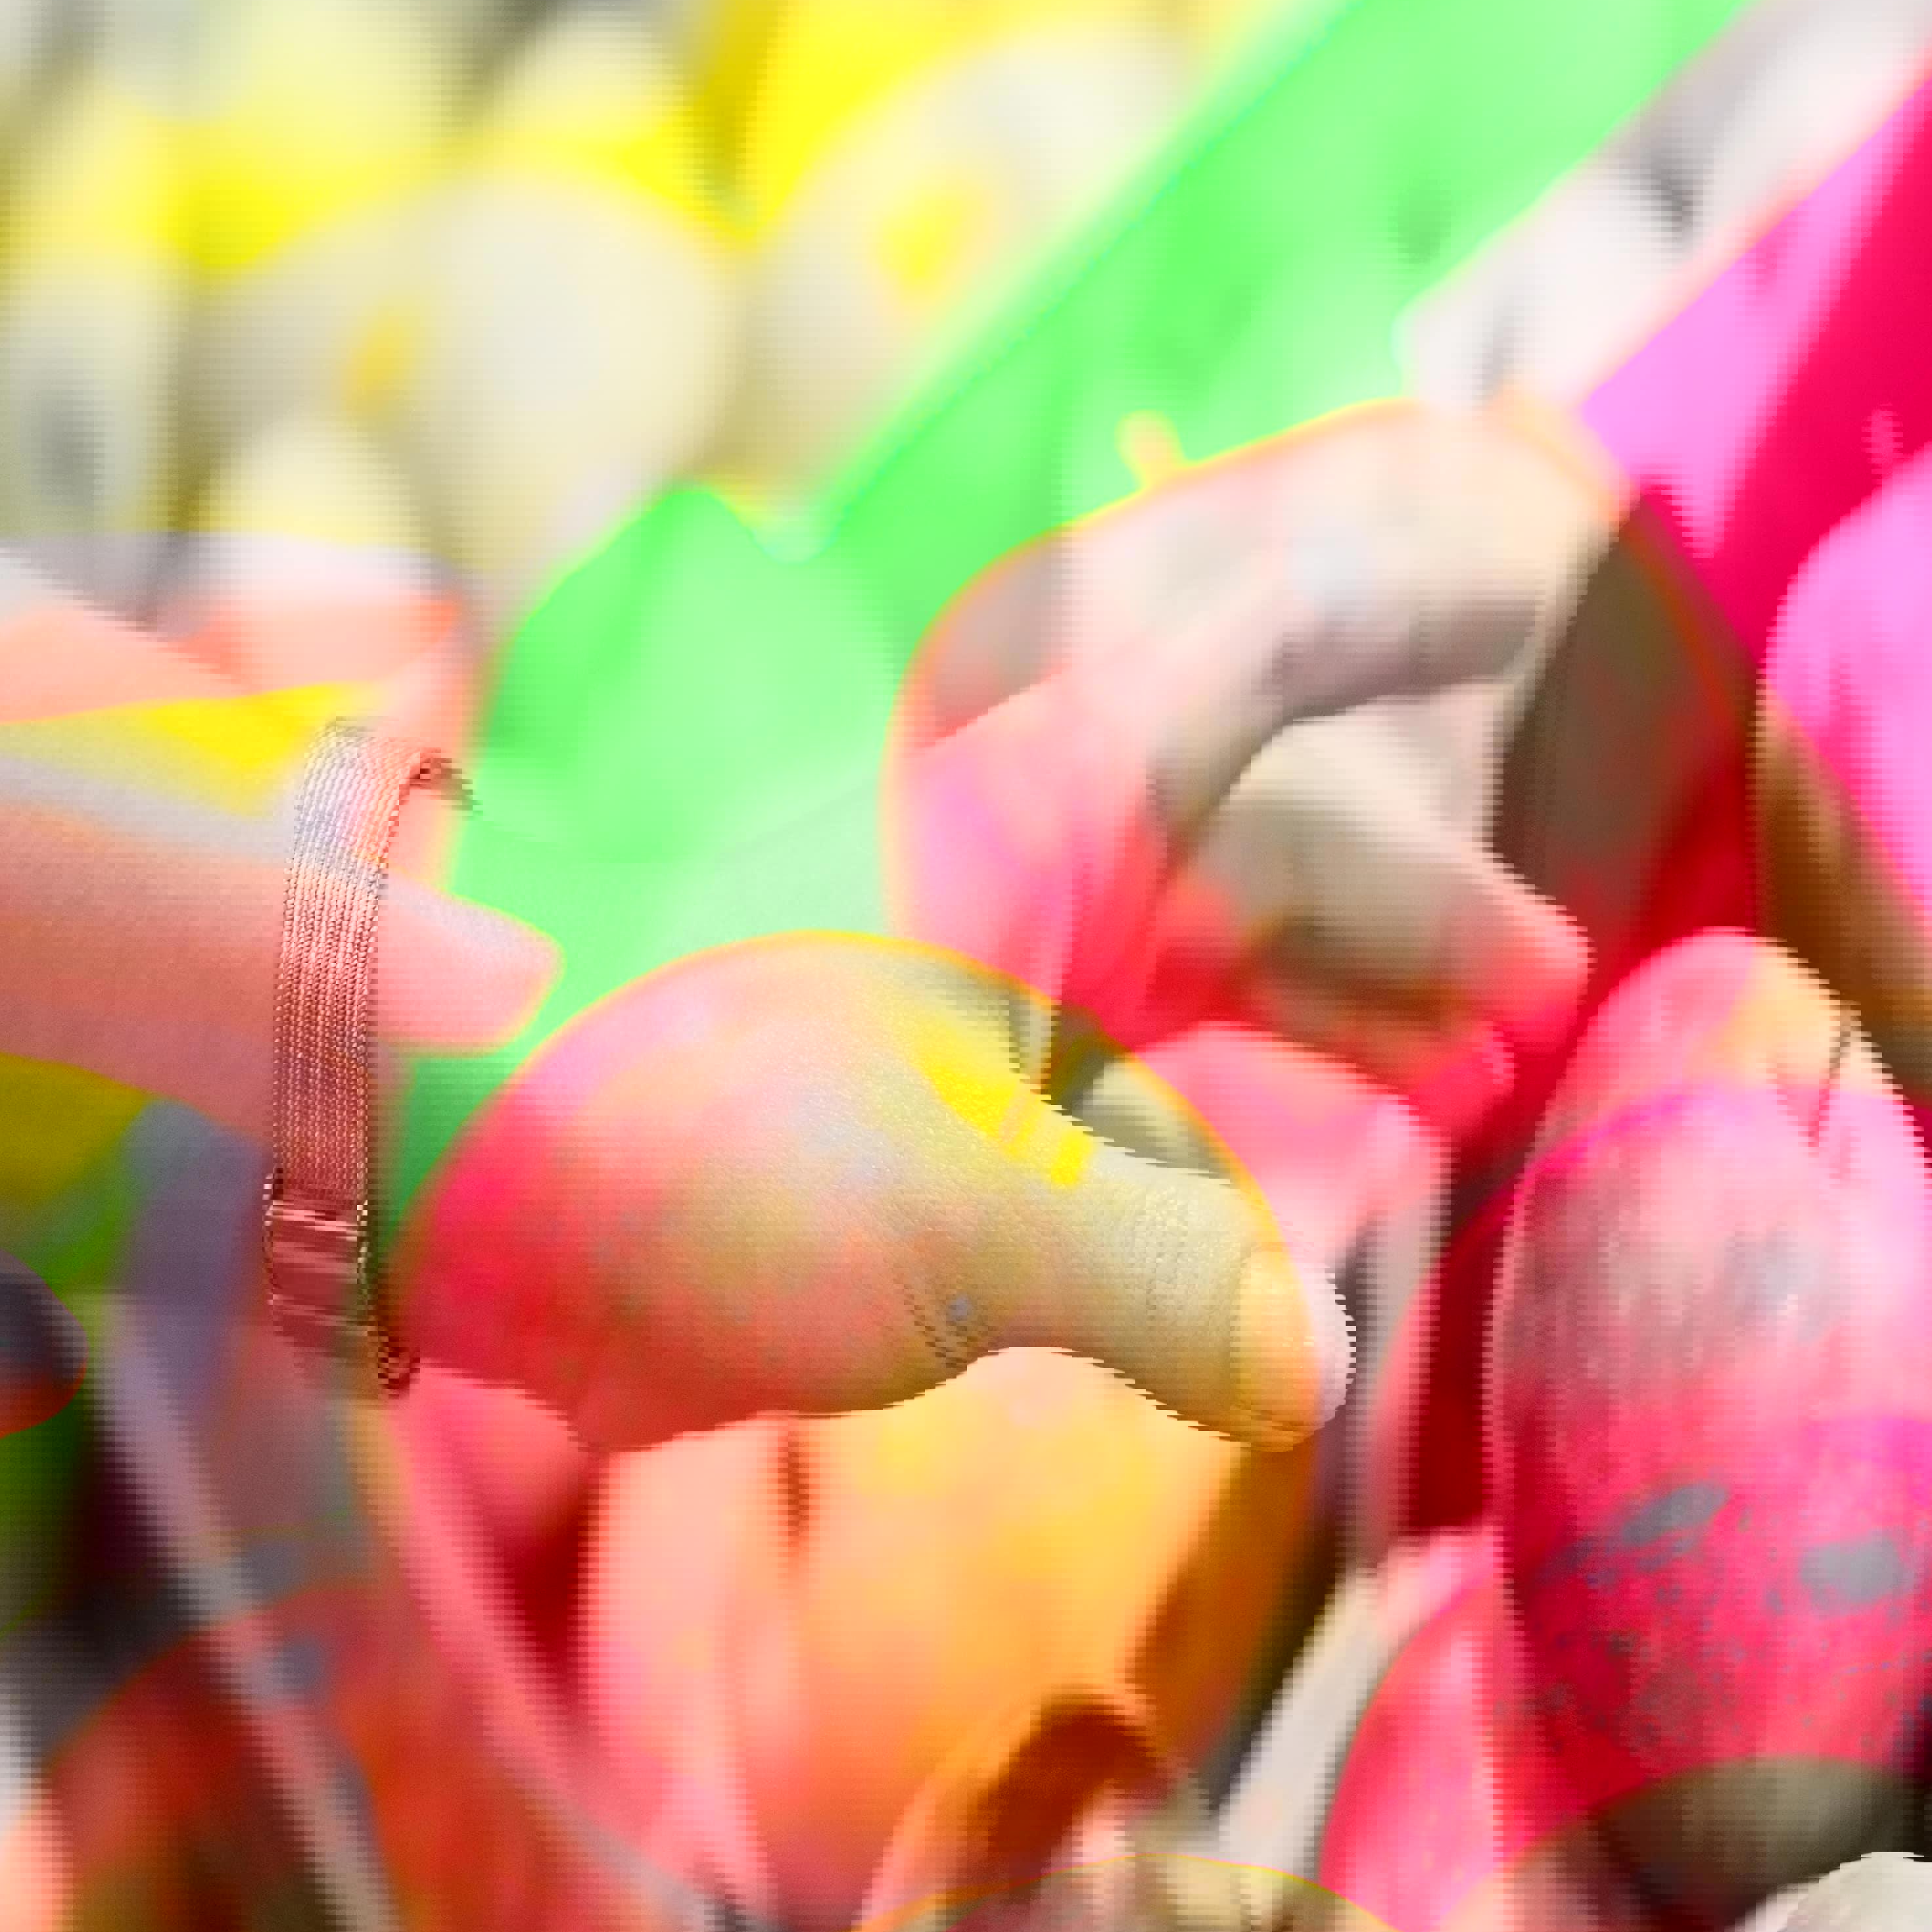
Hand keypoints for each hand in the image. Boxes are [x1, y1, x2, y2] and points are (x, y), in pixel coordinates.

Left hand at [407, 404, 1604, 1460]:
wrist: (387, 1129)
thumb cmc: (667, 1120)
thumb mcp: (947, 1222)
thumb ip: (1153, 1286)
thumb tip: (1301, 1370)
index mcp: (1060, 798)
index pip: (1278, 647)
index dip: (1407, 603)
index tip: (1532, 561)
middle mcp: (997, 846)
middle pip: (1252, 850)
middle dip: (1399, 924)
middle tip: (1544, 1002)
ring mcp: (916, 958)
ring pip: (1154, 970)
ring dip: (1296, 1037)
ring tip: (1444, 1101)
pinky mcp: (841, 1072)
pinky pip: (1040, 1082)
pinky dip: (1148, 1143)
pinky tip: (1224, 1259)